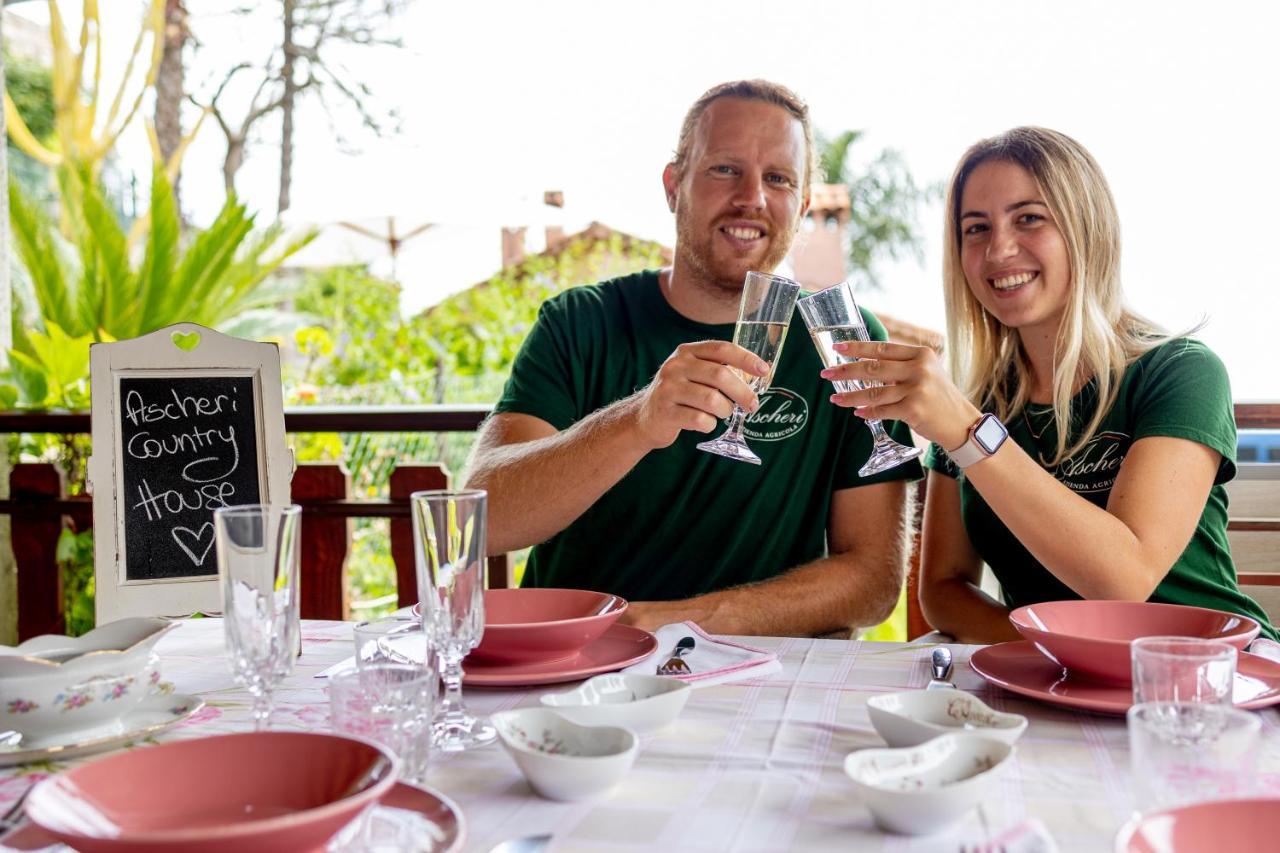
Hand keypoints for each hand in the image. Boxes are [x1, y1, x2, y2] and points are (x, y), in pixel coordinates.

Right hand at [630, 341, 768, 449]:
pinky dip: (710, 425)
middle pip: (720, 376)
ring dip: (725, 410)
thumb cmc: (679, 395)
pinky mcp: (666, 412)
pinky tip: (706, 423)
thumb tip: (757, 374)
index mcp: (686, 352)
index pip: (721, 349)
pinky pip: (700, 420)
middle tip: (753, 405)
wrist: (645, 417)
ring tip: (723, 413)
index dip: (745, 359)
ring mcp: (668, 389)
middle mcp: (676, 366)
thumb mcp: (693, 373)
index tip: (764, 371)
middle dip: (742, 392)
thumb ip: (718, 369)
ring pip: (712, 400)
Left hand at [822, 340, 979, 449]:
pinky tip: (857, 412)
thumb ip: (901, 365)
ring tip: (835, 399)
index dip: (857, 348)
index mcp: (920, 354)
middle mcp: (919, 368)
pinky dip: (868, 412)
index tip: (837, 347)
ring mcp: (917, 389)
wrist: (961, 422)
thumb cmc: (939, 396)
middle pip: (873, 367)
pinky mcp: (914, 409)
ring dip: (851, 396)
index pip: (882, 348)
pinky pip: (882, 410)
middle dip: (846, 371)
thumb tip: (864, 363)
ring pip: (874, 392)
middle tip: (827, 374)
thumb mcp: (926, 372)